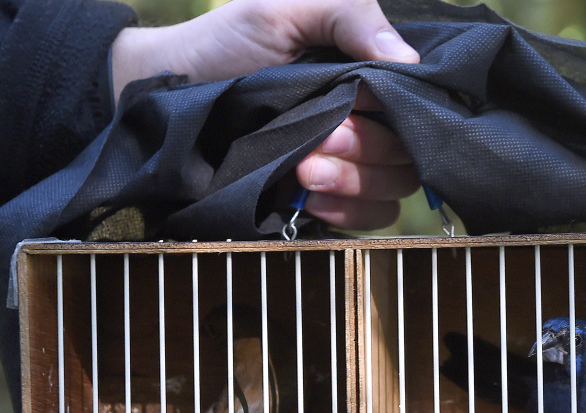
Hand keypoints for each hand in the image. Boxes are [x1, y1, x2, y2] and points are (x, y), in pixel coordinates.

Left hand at [110, 0, 420, 230]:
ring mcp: (346, 164)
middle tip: (323, 138)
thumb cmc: (225, 45)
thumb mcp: (282, 11)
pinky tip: (309, 197)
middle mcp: (366, 120)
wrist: (168, 96)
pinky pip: (369, 219)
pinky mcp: (324, 200)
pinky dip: (347, 212)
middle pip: (407, 152)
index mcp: (366, 75)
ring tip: (304, 169)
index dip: (401, 111)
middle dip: (367, 149)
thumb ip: (347, 14)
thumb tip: (408, 58)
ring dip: (354, 182)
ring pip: (392, 188)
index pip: (417, 103)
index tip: (358, 105)